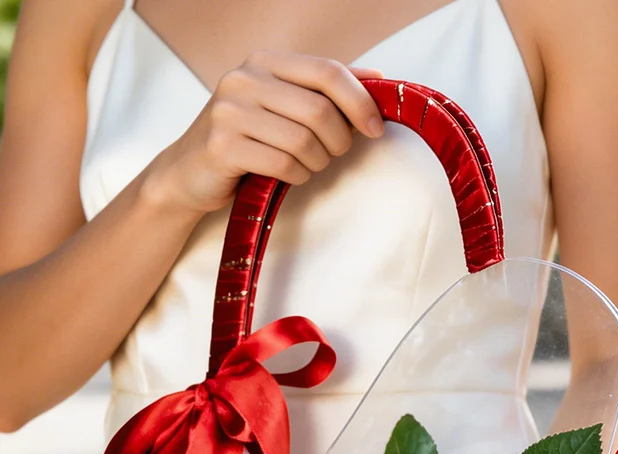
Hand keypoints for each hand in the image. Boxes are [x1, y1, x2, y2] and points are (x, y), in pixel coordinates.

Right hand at [144, 52, 385, 215]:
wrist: (189, 172)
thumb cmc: (247, 139)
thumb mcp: (284, 106)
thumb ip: (325, 90)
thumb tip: (378, 76)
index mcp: (264, 62)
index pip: (327, 71)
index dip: (360, 101)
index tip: (376, 129)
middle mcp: (244, 79)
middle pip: (320, 111)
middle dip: (338, 141)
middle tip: (332, 154)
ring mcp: (229, 111)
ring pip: (304, 141)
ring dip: (317, 163)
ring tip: (305, 165)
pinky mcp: (222, 146)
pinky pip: (283, 165)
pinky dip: (296, 177)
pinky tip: (287, 176)